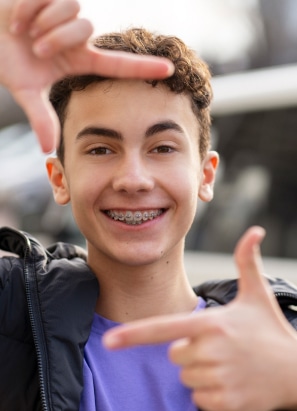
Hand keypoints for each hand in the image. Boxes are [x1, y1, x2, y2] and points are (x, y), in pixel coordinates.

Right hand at [0, 0, 172, 152]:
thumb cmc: (9, 60)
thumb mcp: (27, 90)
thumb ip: (41, 117)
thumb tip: (47, 150)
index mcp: (80, 60)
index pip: (118, 64)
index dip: (144, 68)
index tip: (170, 70)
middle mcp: (79, 38)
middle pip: (85, 29)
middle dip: (56, 40)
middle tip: (35, 48)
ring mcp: (67, 14)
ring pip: (73, 13)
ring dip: (44, 25)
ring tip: (26, 32)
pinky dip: (29, 9)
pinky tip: (18, 18)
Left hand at [103, 226, 296, 410]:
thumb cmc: (271, 330)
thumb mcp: (258, 294)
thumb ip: (247, 261)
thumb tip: (255, 230)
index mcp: (211, 324)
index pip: (164, 328)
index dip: (133, 334)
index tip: (108, 341)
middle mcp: (211, 352)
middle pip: (175, 355)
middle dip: (190, 351)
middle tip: (220, 347)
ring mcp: (219, 380)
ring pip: (186, 378)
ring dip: (202, 373)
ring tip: (229, 364)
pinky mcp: (226, 404)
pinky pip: (200, 400)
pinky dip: (212, 394)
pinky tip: (233, 383)